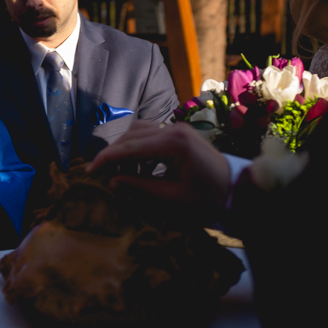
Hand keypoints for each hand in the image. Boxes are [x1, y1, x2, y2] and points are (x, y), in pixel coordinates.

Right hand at [88, 121, 230, 213]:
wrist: (237, 190)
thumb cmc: (209, 198)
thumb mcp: (172, 198)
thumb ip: (141, 187)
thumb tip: (112, 183)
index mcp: (173, 143)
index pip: (130, 147)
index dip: (107, 159)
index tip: (90, 171)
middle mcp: (174, 129)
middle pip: (132, 135)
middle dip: (114, 154)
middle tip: (102, 175)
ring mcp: (178, 129)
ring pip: (140, 132)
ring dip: (126, 150)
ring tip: (121, 175)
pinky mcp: (180, 134)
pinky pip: (151, 136)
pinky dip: (139, 150)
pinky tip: (139, 171)